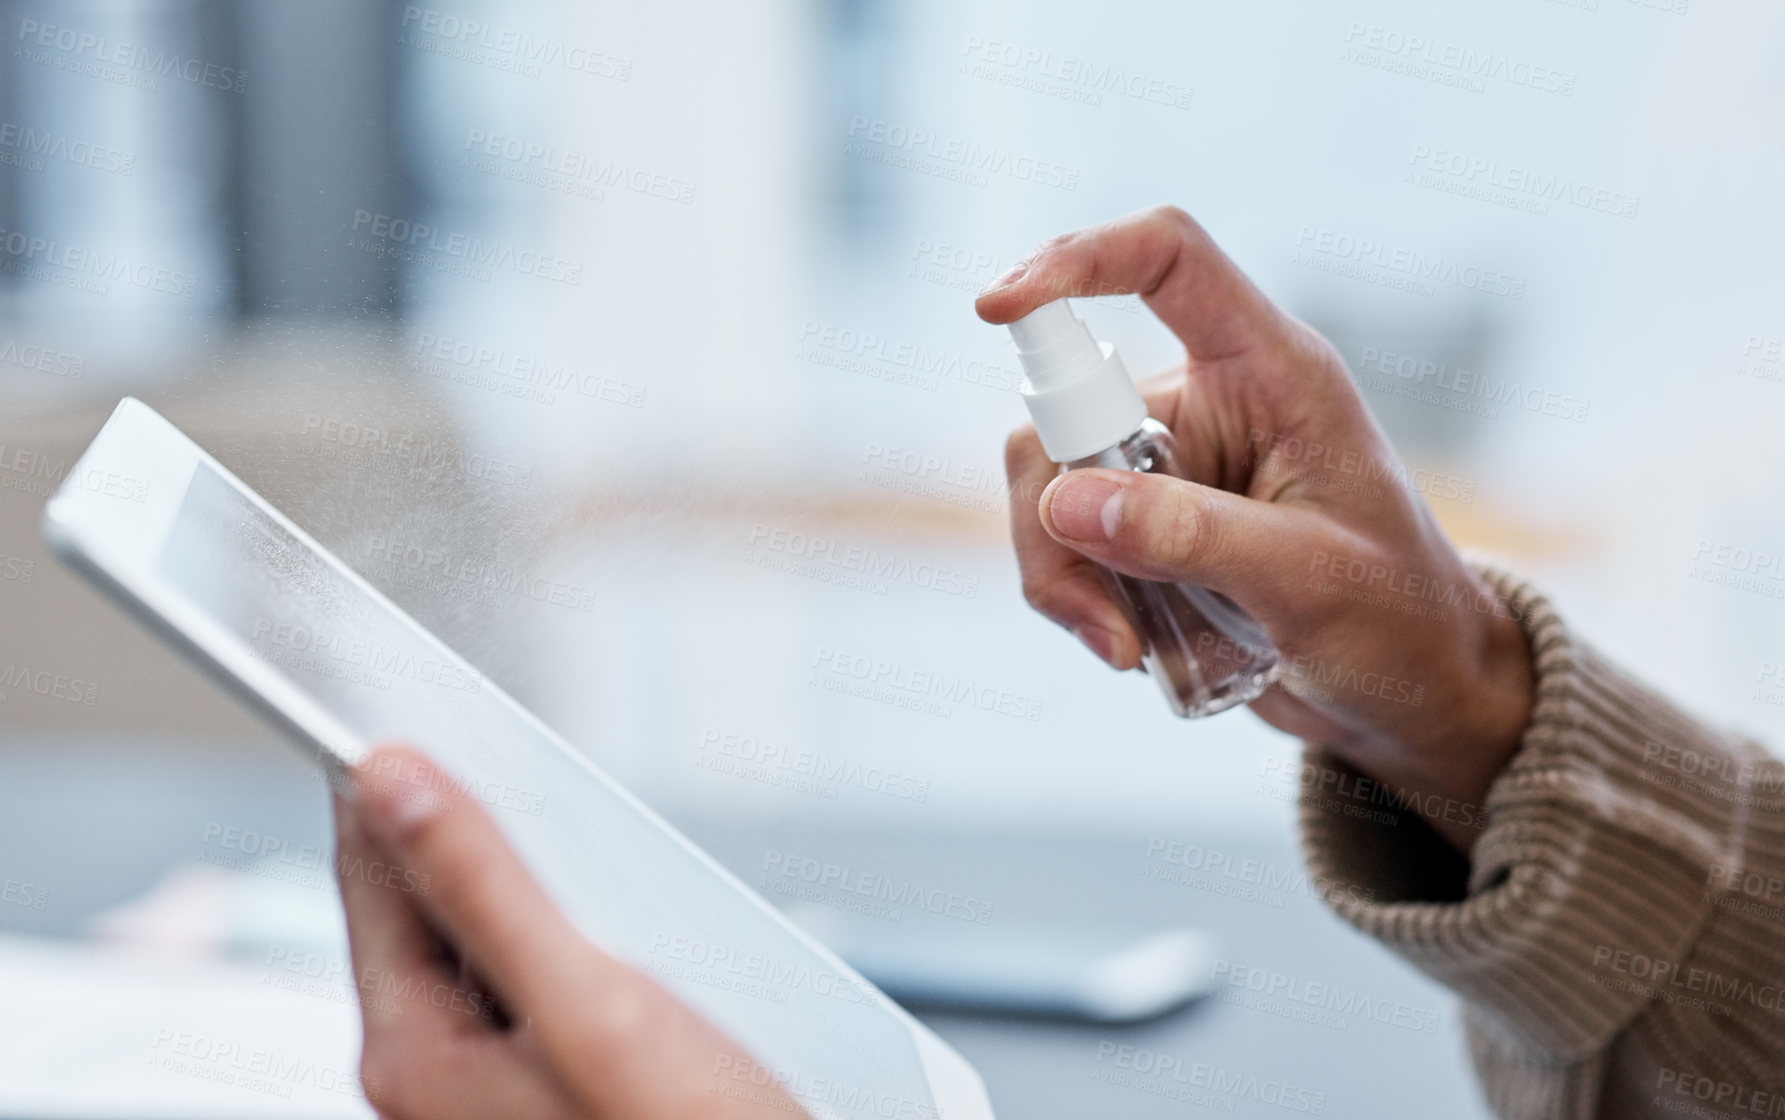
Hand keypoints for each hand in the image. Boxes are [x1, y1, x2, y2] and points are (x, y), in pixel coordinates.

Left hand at [332, 745, 808, 1118]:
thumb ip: (485, 884)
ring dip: (528, 885)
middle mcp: (435, 1077)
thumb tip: (393, 783)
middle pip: (424, 908)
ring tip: (583, 849)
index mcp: (415, 1056)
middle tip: (509, 760)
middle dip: (469, 834)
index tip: (399, 710)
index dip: (384, 786)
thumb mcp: (589, 998)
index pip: (369, 879)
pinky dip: (569, 937)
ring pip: (484, 942)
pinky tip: (626, 932)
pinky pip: (532, 983)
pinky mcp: (549, 1089)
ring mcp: (490, 1089)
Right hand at [978, 205, 1533, 850]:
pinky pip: (1060, 536)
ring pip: (1049, 482)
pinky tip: (1131, 646)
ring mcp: (1168, 462)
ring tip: (1127, 647)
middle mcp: (1210, 401)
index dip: (1081, 259)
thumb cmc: (1398, 618)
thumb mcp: (1308, 580)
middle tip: (1104, 617)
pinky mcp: (1144, 523)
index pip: (1169, 261)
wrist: (1413, 691)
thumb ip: (1190, 536)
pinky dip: (1074, 596)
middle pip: (1069, 406)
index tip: (997, 307)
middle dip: (1055, 516)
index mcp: (1273, 370)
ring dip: (1062, 573)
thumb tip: (1064, 503)